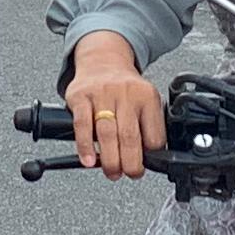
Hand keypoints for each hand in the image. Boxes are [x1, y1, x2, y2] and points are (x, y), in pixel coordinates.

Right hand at [66, 31, 167, 179]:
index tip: (144, 166)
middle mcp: (126, 93)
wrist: (102, 60)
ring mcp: (102, 94)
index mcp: (147, 97)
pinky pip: (82, 125)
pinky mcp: (80, 96)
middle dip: (131, 163)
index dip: (150, 156)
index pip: (153, 133)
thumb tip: (149, 158)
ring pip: (107, 132)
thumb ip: (148, 125)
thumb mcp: (144, 100)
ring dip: (110, 159)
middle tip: (130, 174)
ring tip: (112, 172)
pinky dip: (85, 146)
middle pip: (129, 136)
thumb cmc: (124, 89)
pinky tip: (88, 160)